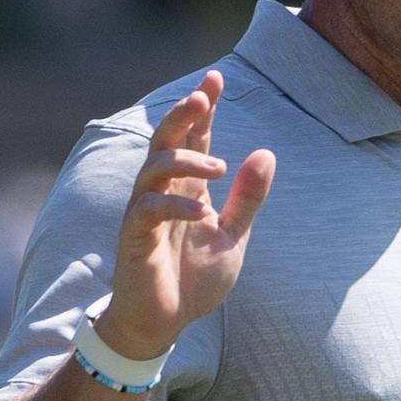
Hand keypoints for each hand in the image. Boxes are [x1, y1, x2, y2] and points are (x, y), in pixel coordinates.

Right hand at [98, 70, 275, 357]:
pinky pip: (148, 210)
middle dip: (182, 114)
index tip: (216, 77)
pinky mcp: (134, 238)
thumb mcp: (232, 236)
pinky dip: (175, 207)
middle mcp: (162, 193)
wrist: (165, 322)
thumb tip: (267, 153)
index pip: (193, 138)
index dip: (203, 108)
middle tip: (202, 96)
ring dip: (185, 161)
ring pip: (153, 168)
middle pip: (165, 141)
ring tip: (218, 170)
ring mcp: (144, 213)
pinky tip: (200, 214)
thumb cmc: (194, 279)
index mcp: (186, 188)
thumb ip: (247, 199)